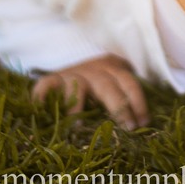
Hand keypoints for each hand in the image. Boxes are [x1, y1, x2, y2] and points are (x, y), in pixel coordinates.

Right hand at [31, 54, 149, 129]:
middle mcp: (94, 70)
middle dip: (120, 108)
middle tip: (127, 128)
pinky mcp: (53, 79)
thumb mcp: (113, 86)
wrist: (71, 55)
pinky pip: (46, 85)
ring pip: (78, 86)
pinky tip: (41, 110)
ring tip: (79, 128)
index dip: (138, 102)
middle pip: (108, 86)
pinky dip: (42, 96)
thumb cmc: (98, 83)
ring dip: (79, 106)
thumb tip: (144, 127)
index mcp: (113, 71)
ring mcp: (72, 74)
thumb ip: (124, 100)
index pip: (129, 83)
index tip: (144, 123)